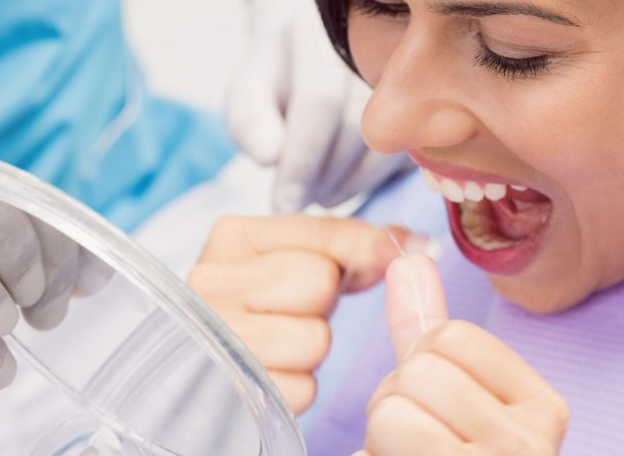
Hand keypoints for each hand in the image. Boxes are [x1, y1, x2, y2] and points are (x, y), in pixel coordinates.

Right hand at [187, 215, 426, 413]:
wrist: (207, 364)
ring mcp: (215, 336)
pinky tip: (273, 373)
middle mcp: (213, 281)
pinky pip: (301, 389)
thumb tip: (415, 245)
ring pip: (315, 338)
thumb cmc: (262, 306)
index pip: (324, 234)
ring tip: (282, 342)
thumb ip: (349, 245)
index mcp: (234, 237)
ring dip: (312, 349)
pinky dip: (297, 387)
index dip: (366, 250)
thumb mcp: (295, 259)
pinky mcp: (227, 388)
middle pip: (320, 282)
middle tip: (297, 310)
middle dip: (323, 303)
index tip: (401, 253)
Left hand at [224, 0, 411, 212]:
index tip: (283, 202)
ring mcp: (405, 70)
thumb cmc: (277, 78)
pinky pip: (406, 152)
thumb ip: (249, 122)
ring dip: (350, 183)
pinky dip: (372, 179)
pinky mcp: (424, 100)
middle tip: (299, 201)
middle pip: (358, 125)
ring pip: (387, 142)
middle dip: (324, 176)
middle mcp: (369, 41)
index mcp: (317, 30)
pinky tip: (344, 182)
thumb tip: (271, 157)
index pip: (319, 102)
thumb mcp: (248, 93)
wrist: (313, 49)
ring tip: (318, 195)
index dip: (302, 159)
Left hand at [355, 255, 568, 455]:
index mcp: (542, 406)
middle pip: (419, 369)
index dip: (421, 363)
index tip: (438, 407)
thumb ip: (431, 329)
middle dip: (395, 401)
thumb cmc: (458, 455)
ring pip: (391, 410)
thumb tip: (408, 259)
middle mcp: (529, 442)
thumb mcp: (456, 395)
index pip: (454, 335)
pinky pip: (375, 446)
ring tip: (410, 455)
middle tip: (418, 440)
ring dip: (380, 436)